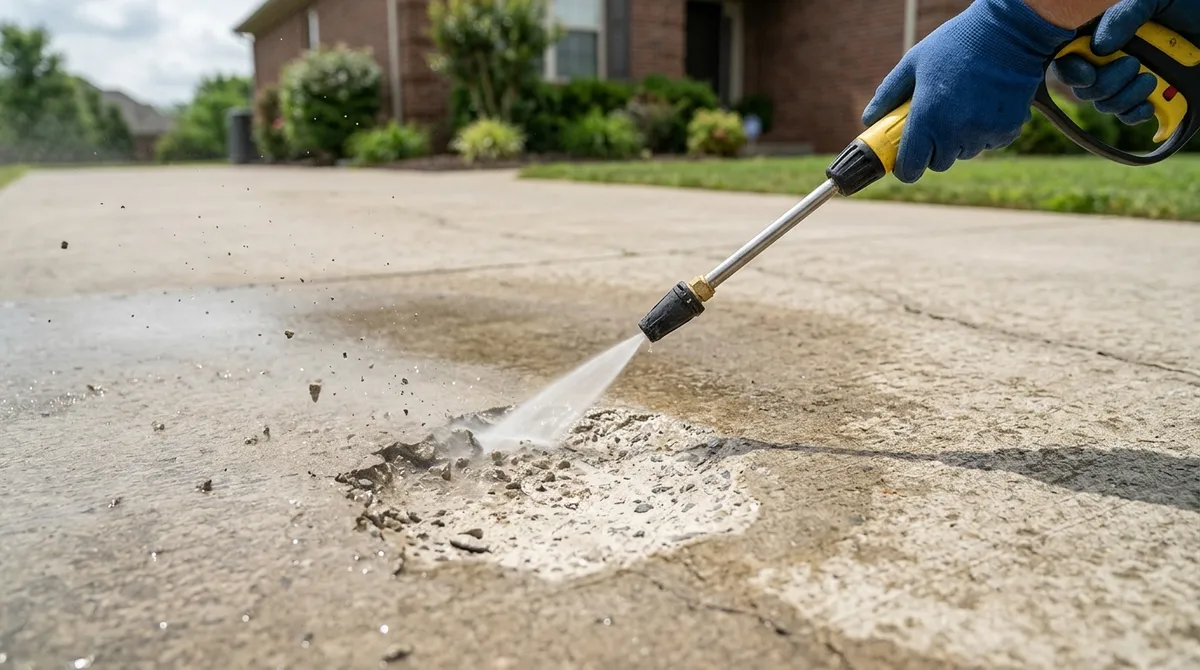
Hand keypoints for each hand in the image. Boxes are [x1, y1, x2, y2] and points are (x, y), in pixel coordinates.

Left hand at [863, 0, 1073, 182]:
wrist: (1007, 32)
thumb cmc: (955, 44)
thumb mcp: (913, 63)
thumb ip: (888, 95)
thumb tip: (868, 119)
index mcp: (927, 118)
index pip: (911, 167)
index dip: (905, 168)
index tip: (905, 161)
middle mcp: (955, 132)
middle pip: (938, 163)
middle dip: (934, 148)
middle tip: (936, 122)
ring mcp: (983, 133)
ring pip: (964, 153)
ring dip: (960, 140)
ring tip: (962, 107)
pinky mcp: (1008, 130)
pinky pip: (990, 143)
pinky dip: (985, 132)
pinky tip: (984, 106)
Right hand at [1050, 0, 1199, 124]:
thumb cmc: (1187, 5)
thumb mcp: (1153, 1)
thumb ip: (1123, 16)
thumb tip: (1098, 49)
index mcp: (1101, 33)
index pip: (1068, 59)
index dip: (1071, 72)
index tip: (1088, 75)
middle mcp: (1109, 59)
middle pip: (1085, 89)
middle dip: (1106, 84)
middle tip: (1133, 66)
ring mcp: (1126, 80)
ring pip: (1105, 105)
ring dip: (1125, 98)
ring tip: (1151, 79)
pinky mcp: (1145, 96)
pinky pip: (1127, 117)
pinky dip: (1136, 115)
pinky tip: (1149, 105)